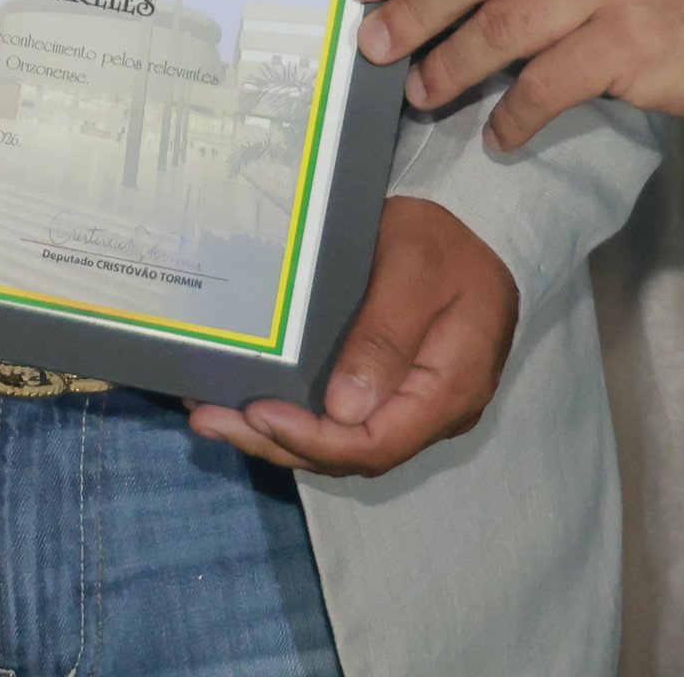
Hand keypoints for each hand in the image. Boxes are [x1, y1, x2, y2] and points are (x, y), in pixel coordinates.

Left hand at [188, 198, 512, 475]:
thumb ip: (386, 336)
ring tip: (213, 418)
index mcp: (452, 386)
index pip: (378, 442)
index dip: (313, 439)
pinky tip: (250, 407)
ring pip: (345, 446)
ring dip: (278, 439)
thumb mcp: (415, 267)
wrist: (473, 228)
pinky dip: (297, 422)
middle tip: (210, 419)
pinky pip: (346, 424)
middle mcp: (438, 412)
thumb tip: (345, 410)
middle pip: (354, 454)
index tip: (257, 412)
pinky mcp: (397, 395)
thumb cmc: (444, 241)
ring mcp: (418, 408)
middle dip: (279, 443)